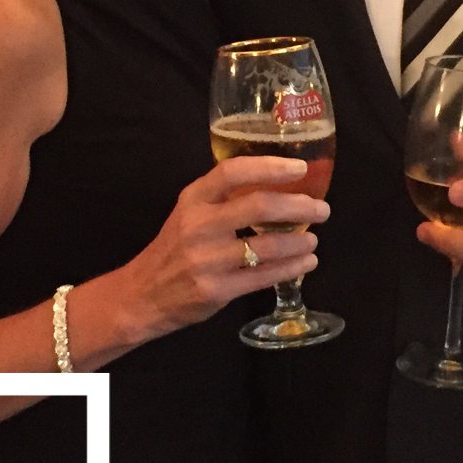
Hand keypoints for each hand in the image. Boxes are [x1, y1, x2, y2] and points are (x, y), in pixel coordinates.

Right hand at [117, 157, 325, 339]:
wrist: (141, 295)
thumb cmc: (174, 250)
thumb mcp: (188, 214)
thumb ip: (223, 200)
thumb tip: (278, 187)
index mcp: (193, 199)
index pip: (232, 172)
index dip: (270, 167)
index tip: (300, 169)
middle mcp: (198, 225)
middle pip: (259, 206)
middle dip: (299, 206)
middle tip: (321, 209)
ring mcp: (207, 260)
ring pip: (267, 245)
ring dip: (299, 241)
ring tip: (313, 240)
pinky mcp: (216, 290)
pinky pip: (264, 276)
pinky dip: (292, 268)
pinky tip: (306, 262)